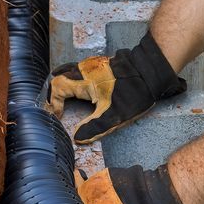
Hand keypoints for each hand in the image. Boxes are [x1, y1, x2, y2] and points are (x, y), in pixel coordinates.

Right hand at [47, 33, 186, 142]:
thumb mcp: (114, 115)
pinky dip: (73, 80)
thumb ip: (94, 128)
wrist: (151, 71)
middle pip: (59, 78)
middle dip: (54, 93)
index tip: (57, 115)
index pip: (57, 87)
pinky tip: (80, 90)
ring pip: (68, 72)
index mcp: (83, 80)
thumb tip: (77, 139)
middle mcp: (83, 69)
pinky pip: (79, 70)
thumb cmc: (133, 92)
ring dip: (63, 84)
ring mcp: (91, 65)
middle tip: (56, 108)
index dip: (53, 102)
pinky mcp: (100, 65)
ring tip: (62, 99)